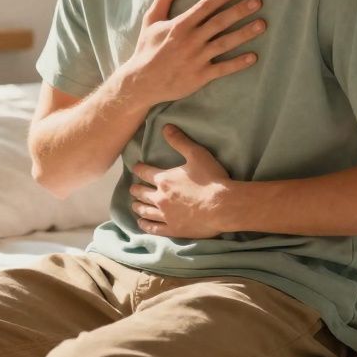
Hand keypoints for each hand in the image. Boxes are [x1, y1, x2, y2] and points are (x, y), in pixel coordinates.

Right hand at [121, 0, 264, 107]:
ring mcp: (197, 58)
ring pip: (225, 43)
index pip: (205, 6)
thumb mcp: (151, 20)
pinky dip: (238, 63)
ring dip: (245, 33)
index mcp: (180, 25)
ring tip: (262, 24)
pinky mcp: (200, 76)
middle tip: (258, 1)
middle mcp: (191, 40)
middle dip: (240, 10)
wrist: (141, 82)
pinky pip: (223, 68)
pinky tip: (254, 56)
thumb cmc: (146, 49)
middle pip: (220, 22)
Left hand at [129, 124, 234, 238]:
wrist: (223, 206)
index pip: (144, 172)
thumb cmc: (211, 179)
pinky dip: (145, 225)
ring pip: (145, 211)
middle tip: (133, 189)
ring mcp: (165, 215)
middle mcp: (160, 197)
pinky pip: (154, 228)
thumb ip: (180, 141)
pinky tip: (142, 224)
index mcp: (164, 179)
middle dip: (136, 189)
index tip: (136, 168)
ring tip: (134, 205)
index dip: (139, 169)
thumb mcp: (196, 154)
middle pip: (141, 193)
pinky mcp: (173, 229)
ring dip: (138, 207)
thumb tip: (165, 127)